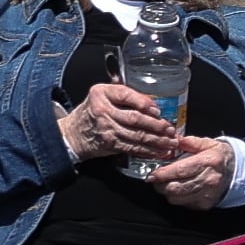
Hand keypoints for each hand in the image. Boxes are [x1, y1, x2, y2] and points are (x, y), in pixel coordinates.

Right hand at [59, 81, 176, 163]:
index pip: (126, 95)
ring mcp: (106, 129)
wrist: (73, 133)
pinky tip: (160, 151)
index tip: (158, 110)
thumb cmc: (92, 111)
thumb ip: (122, 93)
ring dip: (157, 140)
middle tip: (170, 129)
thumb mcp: (101, 95)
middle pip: (135, 118)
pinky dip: (148, 151)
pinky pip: (133, 147)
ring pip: (137, 135)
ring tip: (171, 142)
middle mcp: (103, 110)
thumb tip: (151, 98)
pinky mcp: (110, 144)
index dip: (144, 103)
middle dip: (157, 125)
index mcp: (101, 93)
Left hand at [144, 135, 237, 206]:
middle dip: (160, 184)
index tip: (153, 173)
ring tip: (165, 184)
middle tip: (155, 179)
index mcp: (208, 162)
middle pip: (176, 187)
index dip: (163, 173)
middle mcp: (209, 179)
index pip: (180, 170)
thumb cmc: (219, 157)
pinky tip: (179, 189)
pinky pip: (184, 203)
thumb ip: (188, 142)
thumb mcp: (207, 143)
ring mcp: (208, 193)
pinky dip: (177, 198)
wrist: (236, 171)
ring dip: (167, 192)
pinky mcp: (206, 204)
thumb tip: (172, 140)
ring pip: (177, 198)